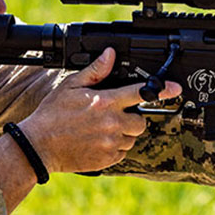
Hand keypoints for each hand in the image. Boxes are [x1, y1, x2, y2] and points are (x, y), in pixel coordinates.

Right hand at [18, 48, 179, 173]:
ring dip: (123, 134)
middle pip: (141, 121)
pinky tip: (97, 141)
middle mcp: (113, 123)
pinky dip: (115, 148)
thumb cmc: (52, 115)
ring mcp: (111, 143)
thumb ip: (95, 71)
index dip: (161, 90)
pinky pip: (122, 152)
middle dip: (132, 118)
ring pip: (132, 138)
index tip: (175, 88)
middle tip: (114, 116)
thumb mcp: (71, 86)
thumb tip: (110, 54)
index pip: (141, 93)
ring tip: (101, 130)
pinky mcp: (107, 159)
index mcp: (106, 102)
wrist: (39, 146)